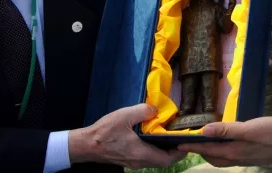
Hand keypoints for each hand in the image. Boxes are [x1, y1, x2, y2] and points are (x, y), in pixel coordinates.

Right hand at [68, 104, 185, 168]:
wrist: (85, 145)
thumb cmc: (104, 132)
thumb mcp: (124, 115)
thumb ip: (142, 111)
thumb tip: (155, 110)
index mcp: (141, 152)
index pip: (167, 160)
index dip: (179, 153)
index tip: (186, 143)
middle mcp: (139, 161)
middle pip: (162, 162)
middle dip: (174, 152)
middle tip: (180, 139)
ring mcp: (133, 162)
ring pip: (154, 161)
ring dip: (164, 152)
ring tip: (169, 137)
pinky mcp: (127, 160)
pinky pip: (146, 158)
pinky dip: (154, 151)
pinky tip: (153, 139)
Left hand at [177, 117, 271, 166]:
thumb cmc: (270, 132)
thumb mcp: (247, 128)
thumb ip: (226, 130)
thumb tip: (205, 130)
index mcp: (232, 151)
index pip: (207, 150)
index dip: (192, 147)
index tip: (178, 145)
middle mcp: (235, 157)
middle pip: (212, 157)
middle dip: (199, 152)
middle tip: (187, 145)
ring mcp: (243, 158)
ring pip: (220, 158)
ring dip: (209, 153)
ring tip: (203, 145)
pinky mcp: (249, 156)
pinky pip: (228, 157)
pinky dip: (220, 152)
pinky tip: (224, 145)